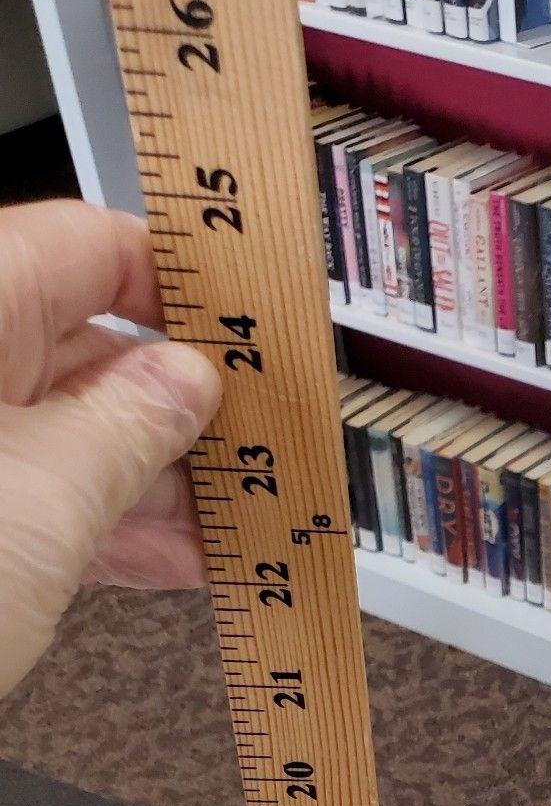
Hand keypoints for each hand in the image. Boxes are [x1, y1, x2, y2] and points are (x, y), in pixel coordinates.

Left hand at [0, 198, 219, 696]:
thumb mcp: (47, 498)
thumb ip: (130, 426)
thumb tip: (184, 384)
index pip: (91, 246)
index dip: (184, 288)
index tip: (253, 336)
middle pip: (80, 344)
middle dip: (179, 401)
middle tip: (260, 442)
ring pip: (62, 428)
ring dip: (155, 477)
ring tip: (235, 517)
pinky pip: (35, 493)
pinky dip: (104, 523)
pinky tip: (177, 559)